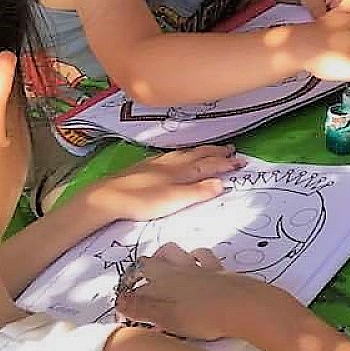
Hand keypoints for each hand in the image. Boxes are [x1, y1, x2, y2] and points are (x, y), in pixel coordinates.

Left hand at [75, 146, 242, 224]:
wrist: (108, 197)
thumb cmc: (142, 201)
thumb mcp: (174, 200)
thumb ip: (198, 192)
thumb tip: (222, 182)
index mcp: (181, 171)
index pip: (209, 165)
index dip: (226, 163)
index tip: (241, 161)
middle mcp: (172, 163)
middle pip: (199, 155)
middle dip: (217, 153)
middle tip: (232, 150)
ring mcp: (157, 163)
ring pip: (186, 153)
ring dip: (202, 151)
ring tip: (211, 149)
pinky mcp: (145, 166)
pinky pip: (172, 154)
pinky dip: (183, 152)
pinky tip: (178, 154)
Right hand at [116, 243, 284, 340]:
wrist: (243, 305)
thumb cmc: (204, 315)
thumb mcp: (168, 317)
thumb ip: (143, 308)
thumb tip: (119, 301)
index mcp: (162, 283)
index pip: (136, 289)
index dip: (127, 300)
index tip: (124, 312)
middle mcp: (177, 271)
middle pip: (152, 263)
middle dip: (140, 270)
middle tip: (136, 281)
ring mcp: (198, 268)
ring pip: (175, 252)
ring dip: (164, 256)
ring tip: (160, 264)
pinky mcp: (218, 270)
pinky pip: (202, 256)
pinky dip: (195, 256)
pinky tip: (195, 261)